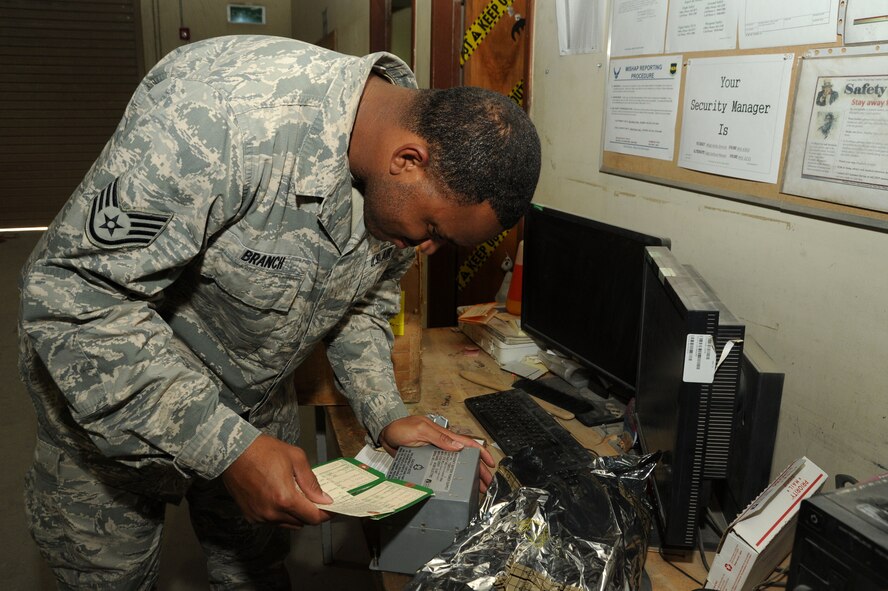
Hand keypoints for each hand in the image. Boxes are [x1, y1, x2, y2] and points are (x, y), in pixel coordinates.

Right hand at [221, 434, 332, 528]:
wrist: (233, 452)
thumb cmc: (263, 451)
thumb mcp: (295, 458)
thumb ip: (311, 481)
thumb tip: (323, 498)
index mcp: (285, 499)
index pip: (313, 517)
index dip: (325, 514)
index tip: (331, 508)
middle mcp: (272, 513)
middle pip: (301, 522)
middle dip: (311, 512)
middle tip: (314, 498)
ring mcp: (260, 517)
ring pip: (287, 524)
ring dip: (296, 514)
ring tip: (295, 495)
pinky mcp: (251, 517)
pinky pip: (273, 522)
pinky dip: (281, 514)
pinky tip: (280, 498)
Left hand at [379, 416, 495, 492]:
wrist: (385, 434)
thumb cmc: (401, 428)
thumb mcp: (420, 430)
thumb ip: (439, 437)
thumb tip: (457, 446)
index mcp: (444, 435)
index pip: (467, 443)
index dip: (481, 453)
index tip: (490, 463)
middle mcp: (442, 444)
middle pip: (465, 458)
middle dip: (478, 470)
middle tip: (486, 483)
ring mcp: (435, 453)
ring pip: (455, 466)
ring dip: (466, 476)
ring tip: (475, 489)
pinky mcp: (427, 460)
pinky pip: (441, 470)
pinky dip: (450, 478)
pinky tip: (454, 487)